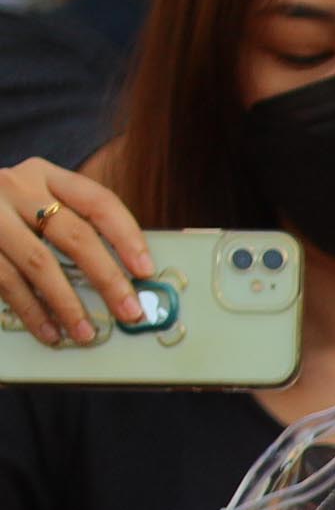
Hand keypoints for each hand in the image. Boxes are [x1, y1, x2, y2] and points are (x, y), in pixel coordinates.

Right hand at [0, 159, 151, 345]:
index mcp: (46, 176)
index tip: (146, 270)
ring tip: (86, 334)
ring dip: (67, 304)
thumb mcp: (39, 200)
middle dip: (107, 278)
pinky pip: (7, 281)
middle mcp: (18, 189)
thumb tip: (129, 274)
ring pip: (39, 263)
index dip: (127, 237)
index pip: (98, 202)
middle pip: (74, 235)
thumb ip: (75, 223)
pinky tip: (49, 331)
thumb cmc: (9, 210)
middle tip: (130, 311)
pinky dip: (31, 311)